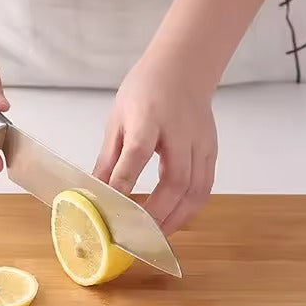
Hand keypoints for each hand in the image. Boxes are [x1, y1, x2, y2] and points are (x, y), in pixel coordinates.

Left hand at [93, 58, 217, 235]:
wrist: (183, 68)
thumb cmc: (146, 91)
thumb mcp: (118, 119)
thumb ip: (109, 158)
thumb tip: (94, 192)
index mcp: (149, 118)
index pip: (137, 152)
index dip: (125, 181)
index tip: (112, 207)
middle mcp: (179, 132)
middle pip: (175, 179)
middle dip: (156, 212)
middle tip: (136, 235)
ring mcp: (200, 143)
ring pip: (195, 189)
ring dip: (177, 218)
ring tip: (155, 237)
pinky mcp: (211, 151)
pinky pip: (204, 187)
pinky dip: (190, 209)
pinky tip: (174, 221)